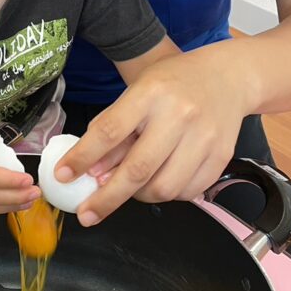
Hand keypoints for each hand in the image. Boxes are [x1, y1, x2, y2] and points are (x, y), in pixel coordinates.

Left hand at [54, 45, 252, 225]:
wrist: (227, 77)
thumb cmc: (173, 83)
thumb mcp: (136, 92)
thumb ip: (113, 128)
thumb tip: (89, 170)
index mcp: (150, 94)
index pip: (110, 131)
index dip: (83, 158)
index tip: (64, 176)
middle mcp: (179, 115)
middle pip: (138, 169)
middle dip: (107, 198)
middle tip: (87, 213)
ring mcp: (204, 137)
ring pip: (164, 188)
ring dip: (139, 196)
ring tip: (130, 186)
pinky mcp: (221, 156)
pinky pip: (187, 192)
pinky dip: (167, 194)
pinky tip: (159, 180)